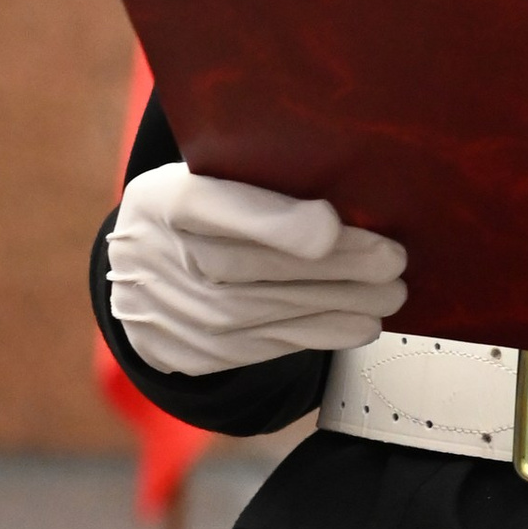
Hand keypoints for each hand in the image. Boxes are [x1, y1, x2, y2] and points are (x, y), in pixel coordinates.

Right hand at [106, 163, 407, 377]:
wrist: (136, 271)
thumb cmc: (195, 211)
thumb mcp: (207, 175)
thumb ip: (256, 177)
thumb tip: (340, 188)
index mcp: (164, 199)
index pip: (213, 206)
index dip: (272, 221)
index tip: (330, 225)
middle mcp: (160, 259)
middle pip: (253, 267)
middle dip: (333, 266)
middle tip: (391, 260)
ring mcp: (175, 313)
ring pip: (266, 311)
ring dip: (338, 304)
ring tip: (390, 291)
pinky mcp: (194, 353)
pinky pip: (265, 346)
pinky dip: (319, 334)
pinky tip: (360, 322)